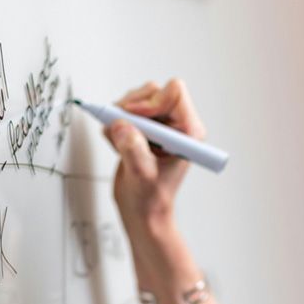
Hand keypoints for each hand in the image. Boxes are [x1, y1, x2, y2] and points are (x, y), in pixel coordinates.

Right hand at [103, 79, 205, 235]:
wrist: (143, 211)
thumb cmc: (151, 199)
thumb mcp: (142, 175)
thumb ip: (133, 149)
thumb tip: (121, 125)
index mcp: (188, 132)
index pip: (174, 93)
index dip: (151, 102)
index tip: (134, 119)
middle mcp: (176, 125)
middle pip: (153, 92)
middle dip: (132, 107)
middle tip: (120, 127)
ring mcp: (159, 126)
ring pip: (137, 99)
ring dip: (121, 116)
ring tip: (118, 141)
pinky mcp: (143, 129)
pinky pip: (125, 111)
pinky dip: (115, 124)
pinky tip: (116, 144)